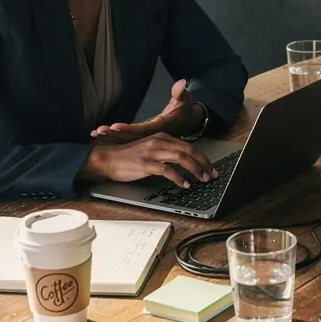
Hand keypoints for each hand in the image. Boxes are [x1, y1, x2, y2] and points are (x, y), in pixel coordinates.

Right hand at [80, 132, 215, 189]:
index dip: (202, 157)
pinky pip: (168, 170)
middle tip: (212, 174)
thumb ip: (166, 151)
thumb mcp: (151, 148)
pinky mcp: (146, 164)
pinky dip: (179, 178)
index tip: (211, 167)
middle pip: (189, 150)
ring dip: (195, 170)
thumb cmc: (129, 156)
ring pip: (182, 158)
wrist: (108, 158)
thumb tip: (184, 161)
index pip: (189, 146)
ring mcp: (153, 152)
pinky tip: (185, 184)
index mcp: (162, 137)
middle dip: (204, 163)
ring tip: (203, 179)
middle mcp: (159, 142)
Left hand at [91, 79, 203, 141]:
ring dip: (111, 136)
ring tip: (95, 134)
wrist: (188, 122)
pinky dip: (115, 137)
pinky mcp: (143, 136)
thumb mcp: (185, 100)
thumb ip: (180, 92)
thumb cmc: (185, 110)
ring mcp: (146, 136)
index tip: (115, 126)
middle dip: (115, 135)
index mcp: (160, 126)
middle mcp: (151, 134)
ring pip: (127, 139)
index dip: (129, 129)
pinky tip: (101, 135)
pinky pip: (127, 138)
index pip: (142, 129)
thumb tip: (181, 82)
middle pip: (131, 136)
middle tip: (99, 132)